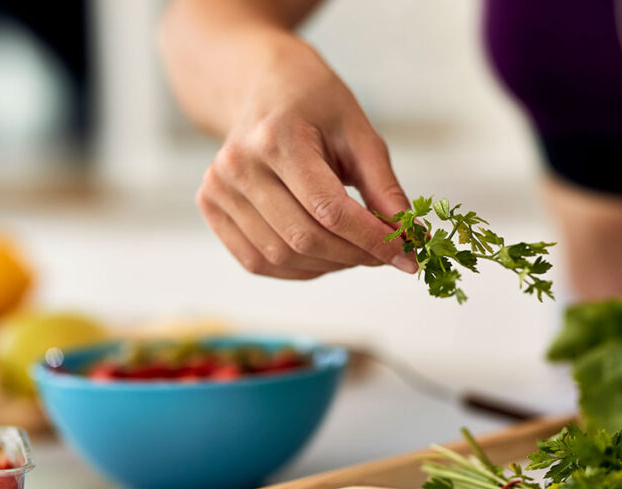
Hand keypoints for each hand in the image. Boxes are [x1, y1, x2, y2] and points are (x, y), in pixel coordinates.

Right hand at [196, 40, 417, 278]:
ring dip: (330, 265)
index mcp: (276, 138)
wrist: (261, 87)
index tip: (408, 256)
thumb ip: (384, 187)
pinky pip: (257, 261)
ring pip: (282, 256)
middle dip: (356, 256)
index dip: (373, 240)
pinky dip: (299, 269)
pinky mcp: (211, 208)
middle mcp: (238, 165)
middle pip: (304, 238)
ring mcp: (217, 189)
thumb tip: (410, 238)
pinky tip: (325, 255)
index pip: (330, 210)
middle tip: (388, 255)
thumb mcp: (358, 133)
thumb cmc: (315, 105)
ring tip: (358, 251)